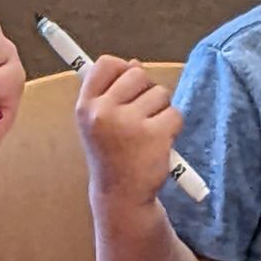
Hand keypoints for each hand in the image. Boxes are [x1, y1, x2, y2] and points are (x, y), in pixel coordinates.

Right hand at [76, 53, 182, 204]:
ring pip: (160, 93)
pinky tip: (158, 144)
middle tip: (138, 118)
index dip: (122, 68)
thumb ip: (112, 92)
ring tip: (147, 134)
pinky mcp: (155, 135)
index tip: (127, 85)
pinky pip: (175, 114)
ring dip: (160, 110)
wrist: (121, 197)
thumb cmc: (112, 157)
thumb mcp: (98, 124)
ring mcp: (129, 123)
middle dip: (145, 91)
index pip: (106, 64)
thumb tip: (135, 63)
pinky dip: (172, 127)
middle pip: (137, 73)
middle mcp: (103, 112)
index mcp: (86, 106)